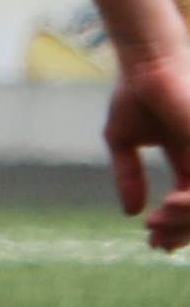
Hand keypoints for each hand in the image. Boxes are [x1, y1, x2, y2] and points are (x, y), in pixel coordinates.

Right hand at [110, 50, 189, 251]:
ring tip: (157, 220)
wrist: (146, 64)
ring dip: (184, 222)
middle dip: (181, 232)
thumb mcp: (123, 141)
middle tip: (155, 241)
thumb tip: (130, 212)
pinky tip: (168, 204)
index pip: (189, 203)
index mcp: (188, 158)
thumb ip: (128, 176)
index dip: (174, 228)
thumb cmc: (135, 92)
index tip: (153, 243)